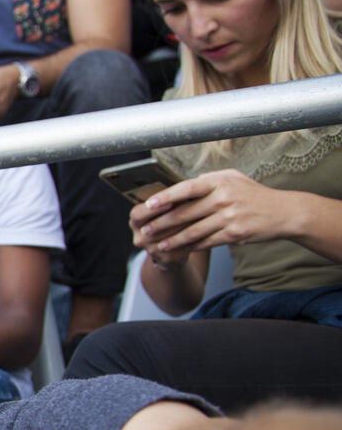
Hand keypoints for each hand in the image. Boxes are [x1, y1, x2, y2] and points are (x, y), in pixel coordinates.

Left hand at [132, 169, 285, 261]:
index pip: (186, 188)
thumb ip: (209, 180)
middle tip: (146, 230)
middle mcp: (223, 198)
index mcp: (220, 182)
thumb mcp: (233, 179)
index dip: (165, 197)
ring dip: (173, 240)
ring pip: (193, 231)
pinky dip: (191, 247)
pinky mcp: (234, 233)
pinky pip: (207, 242)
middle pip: (185, 213)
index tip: (148, 205)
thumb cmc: (253, 194)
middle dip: (162, 223)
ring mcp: (229, 217)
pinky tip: (180, 250)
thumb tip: (182, 186)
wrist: (283, 212)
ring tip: (159, 245)